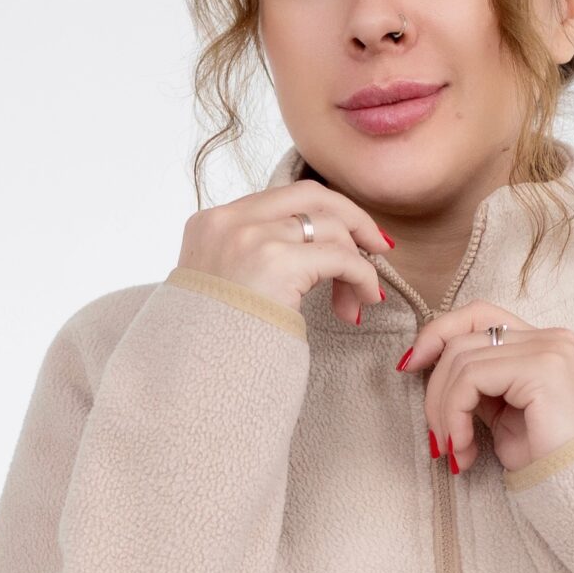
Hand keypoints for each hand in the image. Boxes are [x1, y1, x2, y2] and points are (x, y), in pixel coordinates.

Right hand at [175, 185, 393, 326]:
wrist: (195, 378)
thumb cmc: (212, 346)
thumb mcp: (219, 287)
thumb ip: (248, 259)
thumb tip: (302, 257)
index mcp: (210, 223)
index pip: (279, 199)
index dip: (321, 214)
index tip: (347, 238)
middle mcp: (229, 221)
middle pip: (310, 195)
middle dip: (352, 218)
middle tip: (378, 247)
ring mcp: (251, 238)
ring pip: (330, 227)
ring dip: (356, 263)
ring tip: (360, 301)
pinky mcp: (276, 263)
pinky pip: (340, 257)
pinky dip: (362, 276)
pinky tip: (365, 300)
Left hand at [399, 300, 573, 477]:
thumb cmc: (545, 458)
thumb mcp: (502, 413)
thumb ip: (477, 384)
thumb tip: (427, 366)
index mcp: (543, 343)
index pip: (479, 315)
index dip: (438, 333)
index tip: (410, 366)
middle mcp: (550, 337)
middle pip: (463, 337)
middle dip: (435, 389)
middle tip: (439, 437)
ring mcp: (548, 348)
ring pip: (460, 359)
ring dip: (443, 410)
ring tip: (454, 448)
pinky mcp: (542, 367)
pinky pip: (472, 378)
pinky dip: (455, 415)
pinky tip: (465, 448)